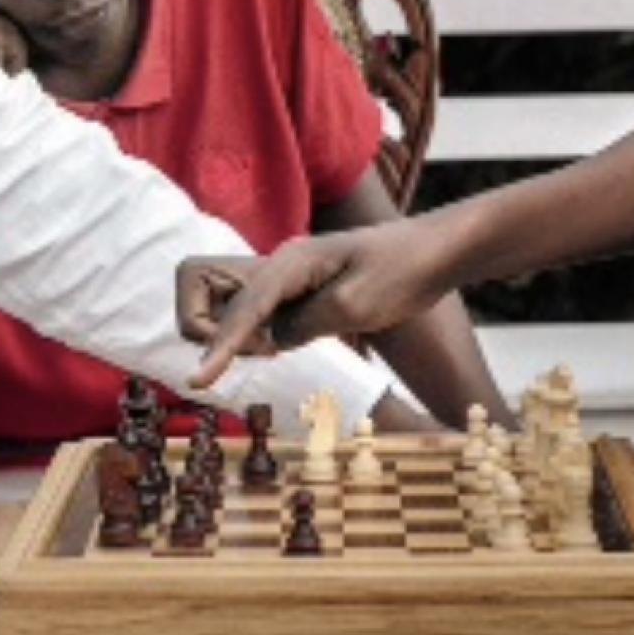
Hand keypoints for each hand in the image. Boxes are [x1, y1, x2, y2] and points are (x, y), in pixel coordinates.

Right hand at [178, 217, 458, 388]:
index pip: (241, 309)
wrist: (435, 253)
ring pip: (237, 306)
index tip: (198, 381)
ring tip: (266, 354)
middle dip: (214, 330)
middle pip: (217, 295)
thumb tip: (270, 340)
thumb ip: (303, 325)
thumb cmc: (400, 273)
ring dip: (235, 334)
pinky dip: (257, 334)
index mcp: (289, 263)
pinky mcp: (302, 290)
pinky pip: (262, 313)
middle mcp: (280, 265)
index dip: (219, 347)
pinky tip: (272, 348)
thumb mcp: (353, 307)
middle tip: (252, 355)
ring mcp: (289, 276)